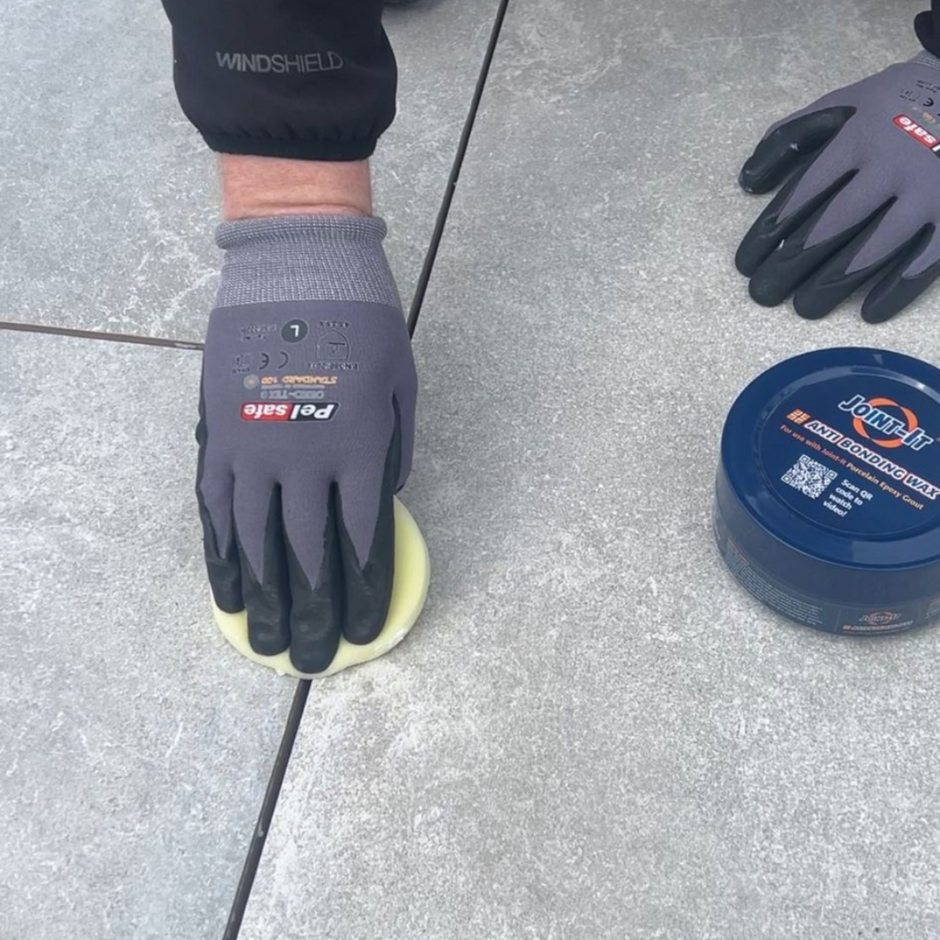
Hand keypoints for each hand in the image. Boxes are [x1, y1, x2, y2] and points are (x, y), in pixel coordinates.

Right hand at [196, 216, 416, 673]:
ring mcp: (254, 448)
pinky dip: (223, 552)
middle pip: (307, 553)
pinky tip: (230, 588)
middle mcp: (304, 459)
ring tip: (269, 640)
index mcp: (359, 447)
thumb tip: (382, 501)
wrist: (299, 268)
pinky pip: (217, 505)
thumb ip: (394, 449)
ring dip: (265, 597)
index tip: (365, 631)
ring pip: (256, 540)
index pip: (363, 540)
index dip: (364, 591)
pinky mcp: (219, 434)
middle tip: (315, 659)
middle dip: (315, 611)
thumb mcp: (403, 384)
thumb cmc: (365, 323)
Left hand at [737, 53, 939, 321]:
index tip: (745, 263)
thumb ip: (794, 136)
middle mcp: (891, 165)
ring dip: (834, 282)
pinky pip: (926, 257)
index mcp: (857, 138)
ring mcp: (929, 189)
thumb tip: (748, 180)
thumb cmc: (900, 102)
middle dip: (791, 264)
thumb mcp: (845, 103)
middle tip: (762, 294)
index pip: (803, 193)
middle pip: (831, 225)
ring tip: (804, 307)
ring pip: (874, 246)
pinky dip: (897, 287)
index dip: (769, 232)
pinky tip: (870, 312)